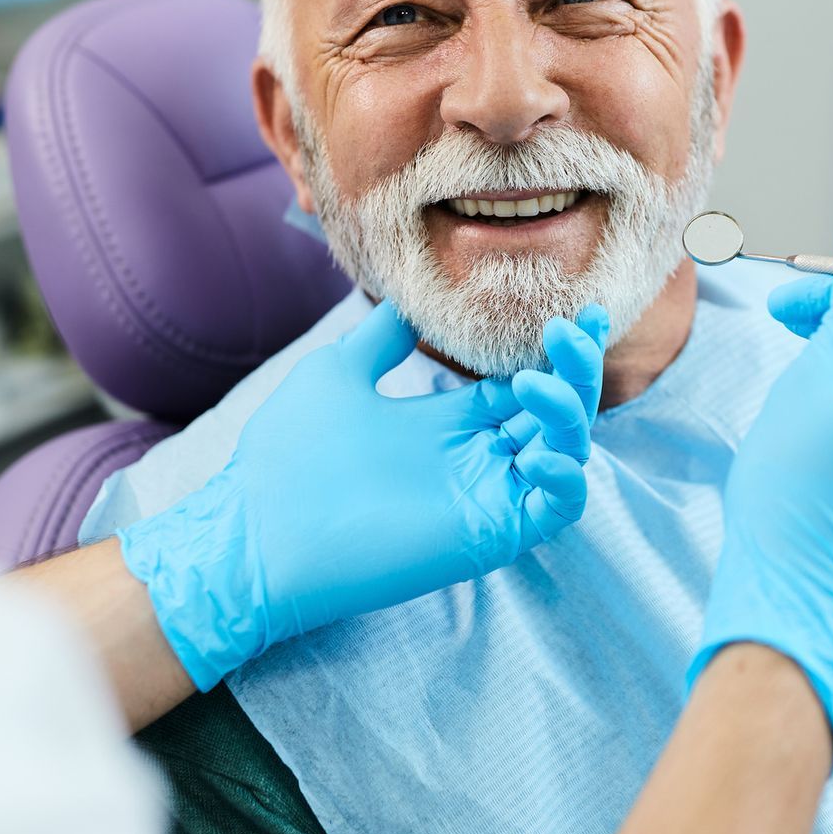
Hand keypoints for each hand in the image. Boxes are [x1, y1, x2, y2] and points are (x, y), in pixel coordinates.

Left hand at [121, 302, 608, 689]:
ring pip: (565, 452)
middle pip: (556, 411)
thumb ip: (382, 338)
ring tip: (531, 382)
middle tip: (572, 327)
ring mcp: (487, 496)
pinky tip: (539, 452)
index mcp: (448, 421)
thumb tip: (411, 299)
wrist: (257, 531)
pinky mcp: (489, 534)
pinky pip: (556, 509)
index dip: (556, 351)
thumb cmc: (287, 456)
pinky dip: (565, 479)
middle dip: (575, 368)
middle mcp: (476, 456)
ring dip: (568, 412)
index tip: (575, 311)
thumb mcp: (337, 372)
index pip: (523, 383)